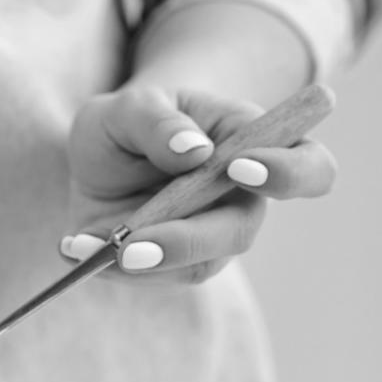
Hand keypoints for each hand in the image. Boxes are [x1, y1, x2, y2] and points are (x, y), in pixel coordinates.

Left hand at [62, 85, 336, 283]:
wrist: (106, 154)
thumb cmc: (134, 121)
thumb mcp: (131, 104)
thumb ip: (157, 119)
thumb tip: (192, 150)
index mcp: (256, 149)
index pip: (308, 168)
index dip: (287, 174)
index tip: (238, 167)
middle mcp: (242, 202)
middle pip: (240, 232)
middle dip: (187, 241)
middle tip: (134, 246)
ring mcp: (208, 240)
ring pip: (194, 265)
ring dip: (142, 262)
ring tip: (87, 245)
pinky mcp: (170, 267)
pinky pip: (148, 277)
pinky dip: (108, 266)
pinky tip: (73, 246)